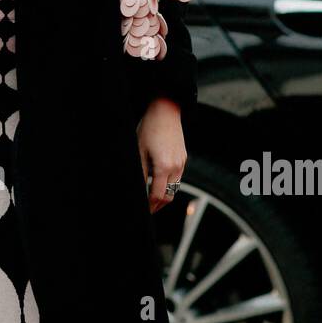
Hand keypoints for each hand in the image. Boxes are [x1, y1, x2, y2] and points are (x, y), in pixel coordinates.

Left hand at [135, 98, 186, 214]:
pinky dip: (168, 185)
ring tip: (150, 199)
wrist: (165, 112)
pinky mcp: (183, 159)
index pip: (156, 195)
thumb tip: (138, 189)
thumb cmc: (149, 129)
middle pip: (168, 197)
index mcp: (163, 166)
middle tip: (146, 209)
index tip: (142, 211)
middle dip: (157, 206)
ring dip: (163, 196)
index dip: (149, 206)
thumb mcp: (139, 151)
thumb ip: (141, 173)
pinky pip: (177, 178)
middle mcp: (176, 167)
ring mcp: (182, 163)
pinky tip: (158, 183)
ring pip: (174, 189)